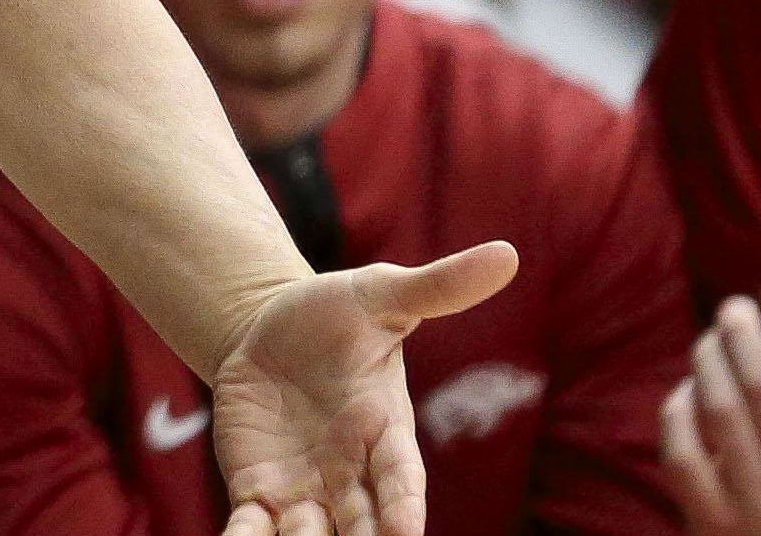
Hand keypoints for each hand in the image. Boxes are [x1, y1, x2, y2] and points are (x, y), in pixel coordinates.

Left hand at [208, 244, 518, 535]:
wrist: (264, 327)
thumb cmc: (333, 313)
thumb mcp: (378, 294)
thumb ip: (435, 287)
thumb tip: (505, 253)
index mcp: (385, 431)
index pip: (401, 479)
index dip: (404, 508)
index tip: (408, 533)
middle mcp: (349, 471)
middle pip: (363, 524)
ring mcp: (305, 485)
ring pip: (311, 535)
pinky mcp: (259, 487)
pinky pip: (255, 525)